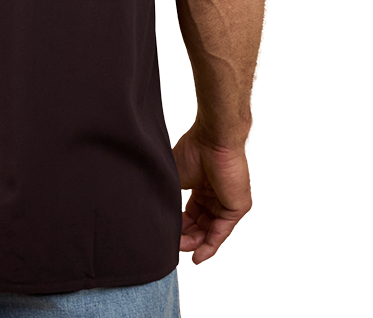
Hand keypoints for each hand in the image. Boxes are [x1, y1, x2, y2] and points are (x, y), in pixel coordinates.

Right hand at [173, 124, 252, 263]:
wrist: (213, 140)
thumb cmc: (194, 150)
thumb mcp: (176, 177)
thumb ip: (171, 197)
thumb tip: (156, 213)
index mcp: (201, 188)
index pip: (190, 215)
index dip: (179, 226)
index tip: (167, 235)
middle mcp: (215, 197)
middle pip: (200, 226)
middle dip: (186, 238)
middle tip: (173, 244)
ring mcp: (227, 203)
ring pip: (210, 231)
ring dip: (196, 243)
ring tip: (181, 249)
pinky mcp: (237, 207)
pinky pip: (222, 231)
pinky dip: (210, 245)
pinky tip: (198, 255)